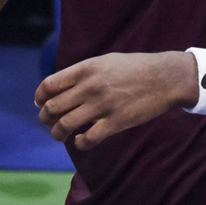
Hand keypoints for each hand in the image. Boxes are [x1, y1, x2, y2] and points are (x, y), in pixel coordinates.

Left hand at [35, 51, 197, 149]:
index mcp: (84, 69)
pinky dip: (80, 143)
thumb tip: (61, 86)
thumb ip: (82, 73)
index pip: (49, 85)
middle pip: (53, 107)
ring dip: (57, 133)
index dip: (40, 97)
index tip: (41, 104)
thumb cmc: (134, 67)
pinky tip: (82, 141)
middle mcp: (89, 87)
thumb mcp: (104, 61)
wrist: (165, 78)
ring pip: (65, 125)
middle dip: (45, 118)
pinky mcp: (116, 122)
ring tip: (60, 135)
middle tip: (48, 122)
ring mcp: (102, 105)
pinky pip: (88, 139)